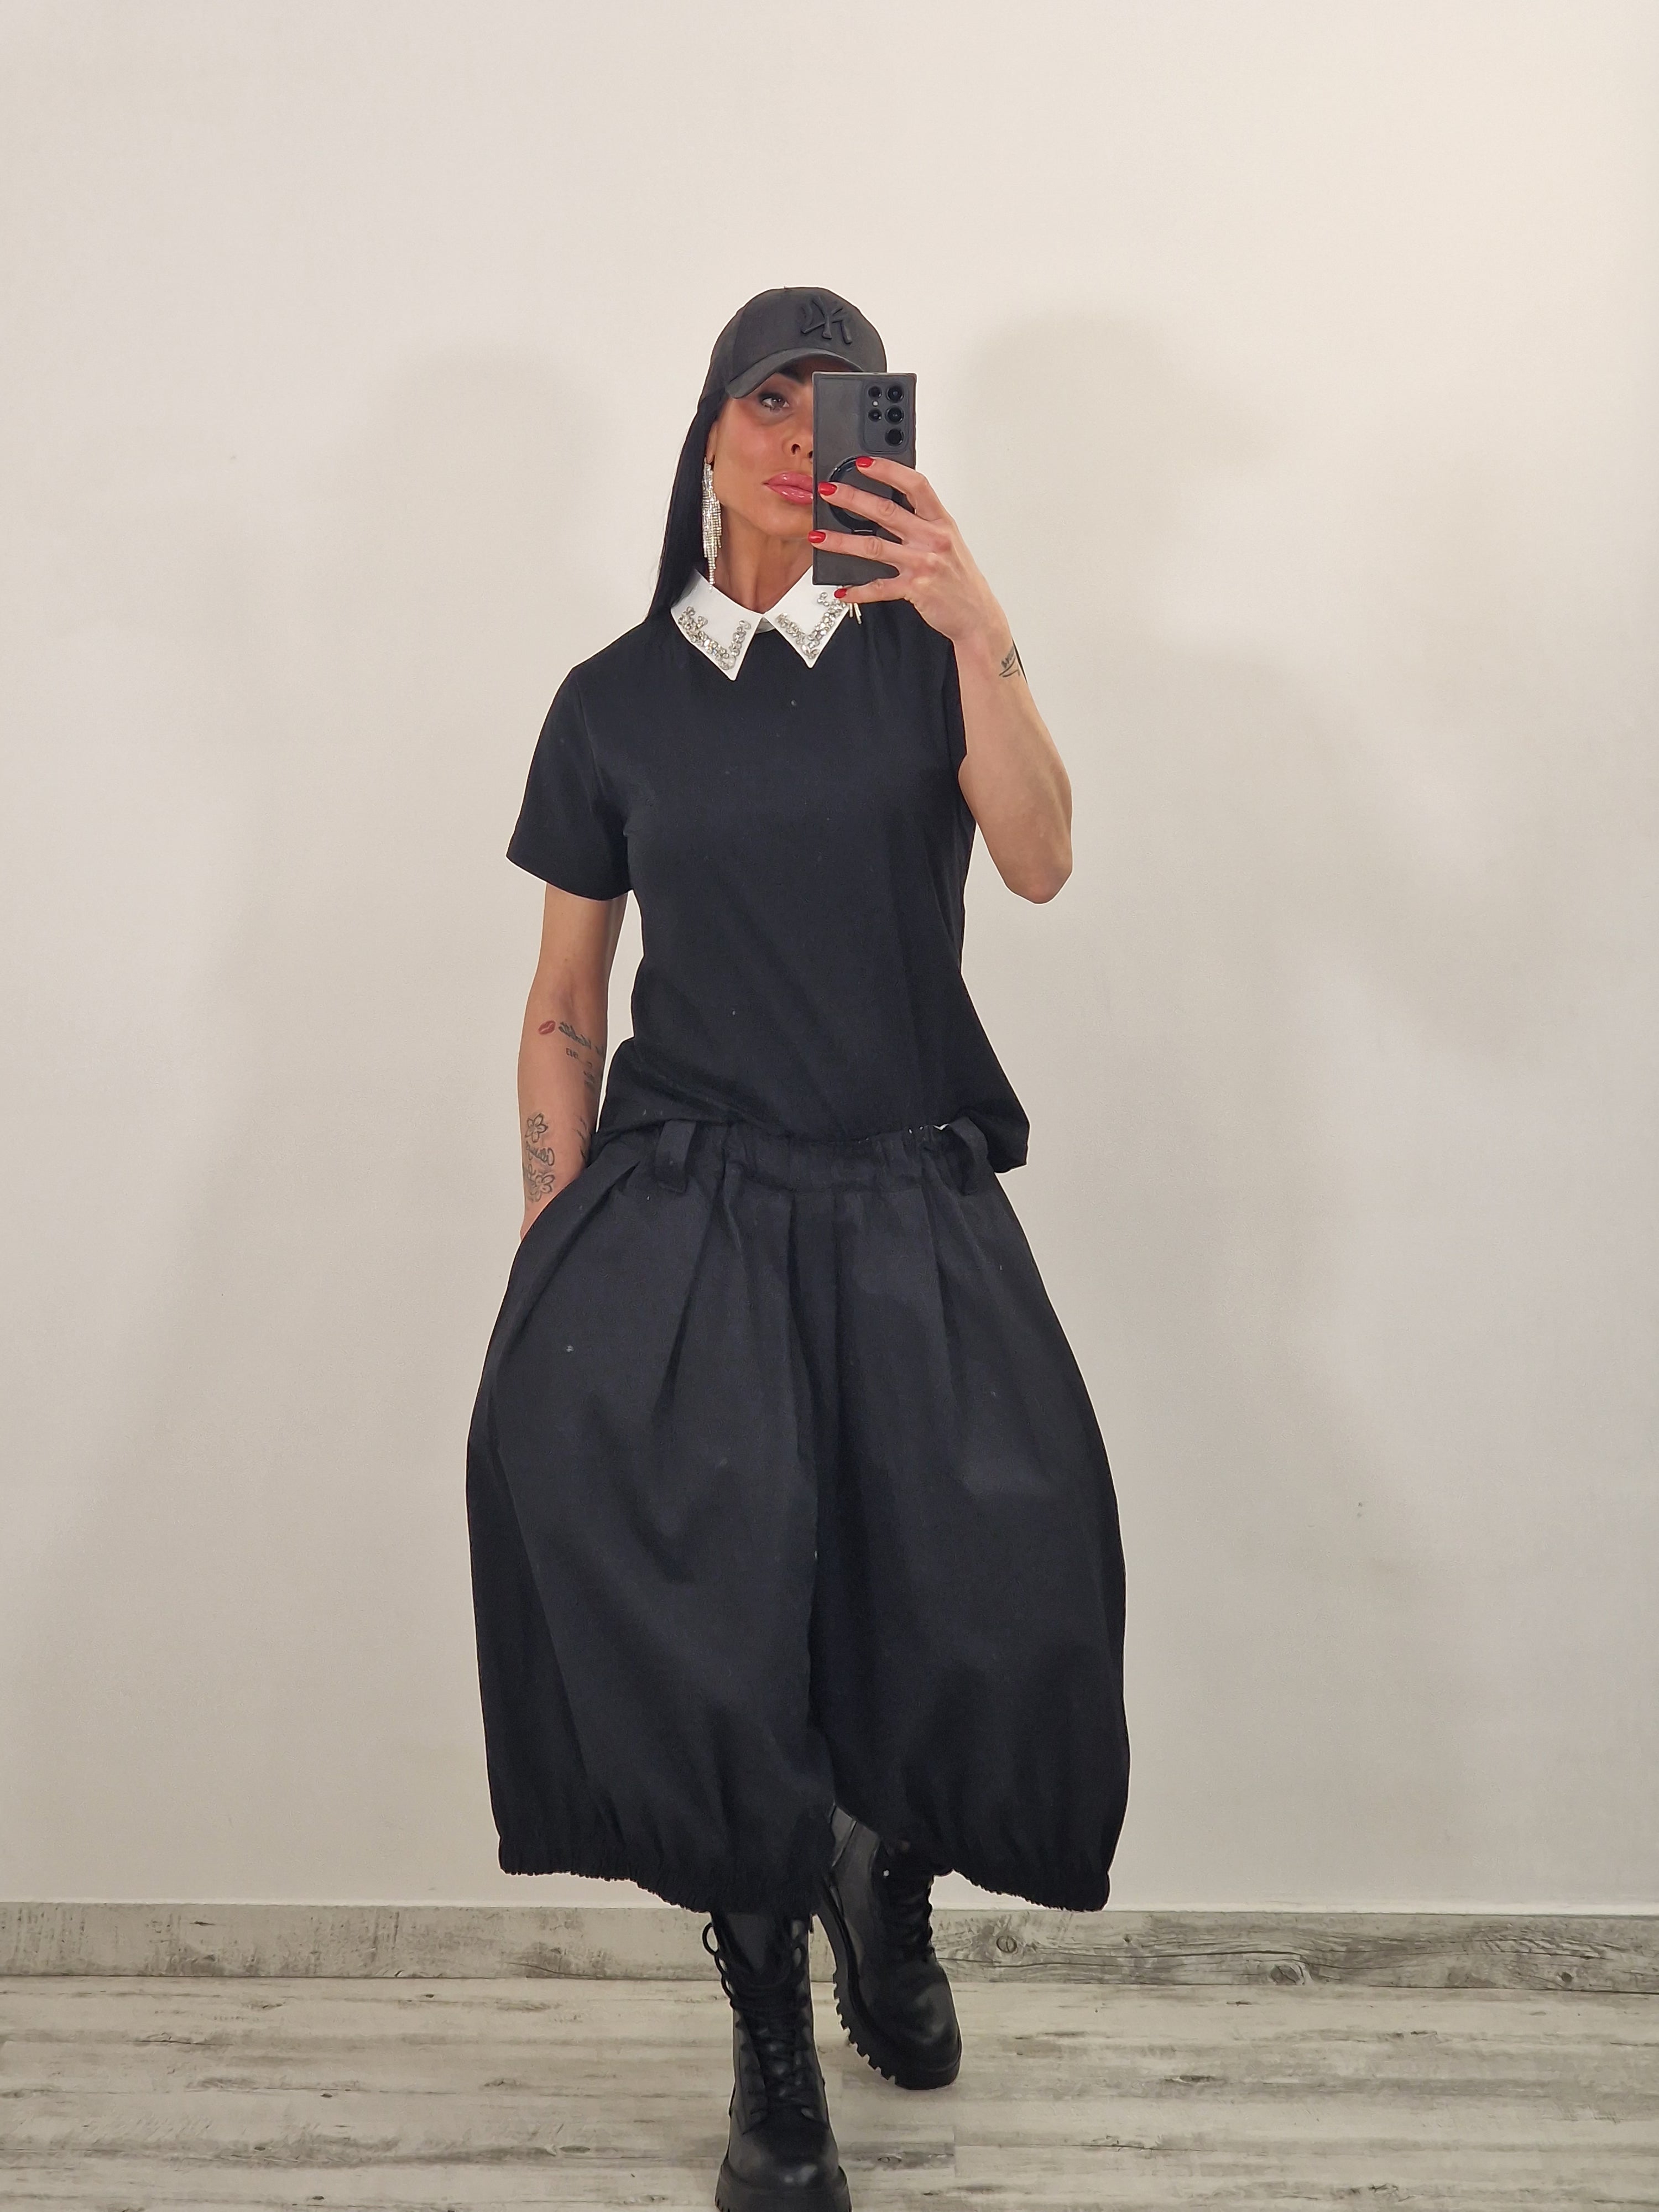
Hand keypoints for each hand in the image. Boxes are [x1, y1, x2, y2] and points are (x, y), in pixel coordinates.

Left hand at [811, 458, 1010, 660]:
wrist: (976, 615)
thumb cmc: (959, 576)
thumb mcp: (947, 541)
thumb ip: (922, 522)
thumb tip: (887, 505)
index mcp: (940, 521)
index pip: (915, 485)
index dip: (889, 470)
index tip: (863, 463)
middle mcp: (932, 539)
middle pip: (887, 512)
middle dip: (853, 499)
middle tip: (828, 491)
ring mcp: (923, 564)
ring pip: (875, 547)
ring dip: (842, 542)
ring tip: (818, 536)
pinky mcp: (915, 589)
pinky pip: (879, 588)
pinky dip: (858, 591)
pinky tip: (842, 591)